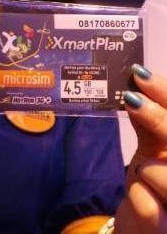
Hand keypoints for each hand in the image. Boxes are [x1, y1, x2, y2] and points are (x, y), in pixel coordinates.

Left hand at [115, 64, 166, 232]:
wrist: (144, 227)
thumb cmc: (153, 186)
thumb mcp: (153, 151)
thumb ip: (150, 125)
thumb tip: (136, 89)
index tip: (141, 75)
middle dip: (160, 120)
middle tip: (133, 100)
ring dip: (150, 170)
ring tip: (144, 172)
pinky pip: (154, 212)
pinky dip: (139, 199)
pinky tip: (140, 199)